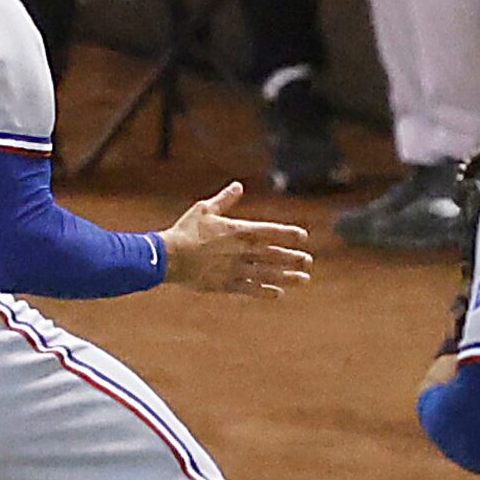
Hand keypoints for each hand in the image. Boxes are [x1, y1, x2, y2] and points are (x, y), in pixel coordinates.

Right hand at [159, 182, 312, 297]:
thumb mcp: (205, 209)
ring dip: (287, 276)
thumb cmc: (186, 231)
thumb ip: (225, 200)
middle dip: (293, 257)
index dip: (289, 234)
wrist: (170, 257)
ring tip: (304, 279)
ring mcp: (236, 269)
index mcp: (239, 231)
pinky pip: (251, 288)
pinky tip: (279, 293)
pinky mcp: (226, 284)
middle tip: (308, 261)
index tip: (303, 237)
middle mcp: (242, 251)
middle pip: (274, 254)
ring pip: (268, 273)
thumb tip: (238, 186)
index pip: (271, 231)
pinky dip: (266, 291)